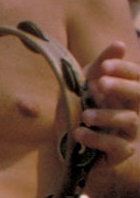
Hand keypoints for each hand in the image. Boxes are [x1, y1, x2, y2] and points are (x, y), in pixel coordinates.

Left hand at [78, 42, 139, 166]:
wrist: (65, 141)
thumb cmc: (78, 107)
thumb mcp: (85, 83)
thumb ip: (100, 65)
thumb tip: (120, 44)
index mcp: (128, 91)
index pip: (137, 76)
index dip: (123, 69)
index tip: (102, 66)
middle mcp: (135, 109)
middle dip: (121, 87)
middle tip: (100, 83)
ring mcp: (130, 132)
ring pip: (129, 120)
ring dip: (106, 115)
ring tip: (84, 115)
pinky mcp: (121, 153)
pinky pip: (116, 146)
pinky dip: (97, 139)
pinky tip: (78, 133)